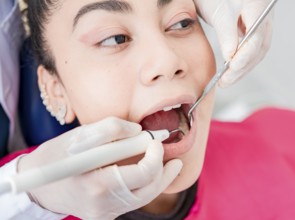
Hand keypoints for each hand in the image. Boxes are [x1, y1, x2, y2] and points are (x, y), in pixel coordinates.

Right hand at [18, 117, 181, 218]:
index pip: (142, 174)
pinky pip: (131, 201)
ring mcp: (104, 213)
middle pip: (148, 190)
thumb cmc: (56, 156)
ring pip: (142, 198)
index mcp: (96, 184)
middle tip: (174, 160)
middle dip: (164, 172)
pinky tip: (149, 175)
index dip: (155, 155)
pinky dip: (143, 187)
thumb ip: (112, 129)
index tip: (156, 140)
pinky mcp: (104, 215)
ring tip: (171, 166)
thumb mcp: (80, 135)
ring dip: (158, 181)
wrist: (37, 186)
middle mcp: (102, 205)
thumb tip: (139, 131)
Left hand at [194, 0, 272, 86]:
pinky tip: (232, 69)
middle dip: (242, 68)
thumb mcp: (220, 12)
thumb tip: (231, 56)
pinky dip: (242, 60)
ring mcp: (261, 23)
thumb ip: (226, 34)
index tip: (230, 69)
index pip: (255, 41)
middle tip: (225, 81)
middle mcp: (264, 18)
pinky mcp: (254, 27)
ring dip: (242, 68)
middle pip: (258, 49)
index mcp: (259, 10)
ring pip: (256, 51)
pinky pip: (251, 48)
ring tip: (226, 80)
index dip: (243, 58)